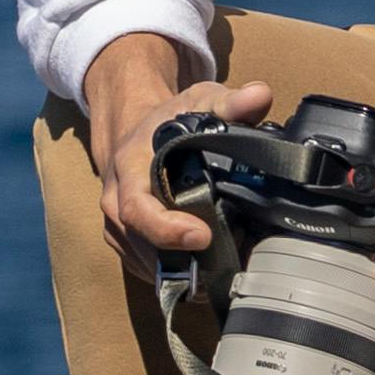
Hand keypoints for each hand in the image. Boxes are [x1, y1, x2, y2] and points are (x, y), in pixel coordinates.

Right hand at [83, 33, 270, 274]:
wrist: (137, 132)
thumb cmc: (168, 119)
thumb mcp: (198, 100)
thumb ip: (230, 102)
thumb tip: (260, 96)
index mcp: (128, 170)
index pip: (136, 209)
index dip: (166, 229)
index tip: (201, 235)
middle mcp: (115, 204)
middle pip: (143, 246)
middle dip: (184, 261)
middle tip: (230, 264)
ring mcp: (119, 229)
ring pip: (147, 265)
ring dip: (184, 273)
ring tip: (228, 270)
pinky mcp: (128, 246)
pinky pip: (149, 271)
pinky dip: (179, 277)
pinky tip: (211, 274)